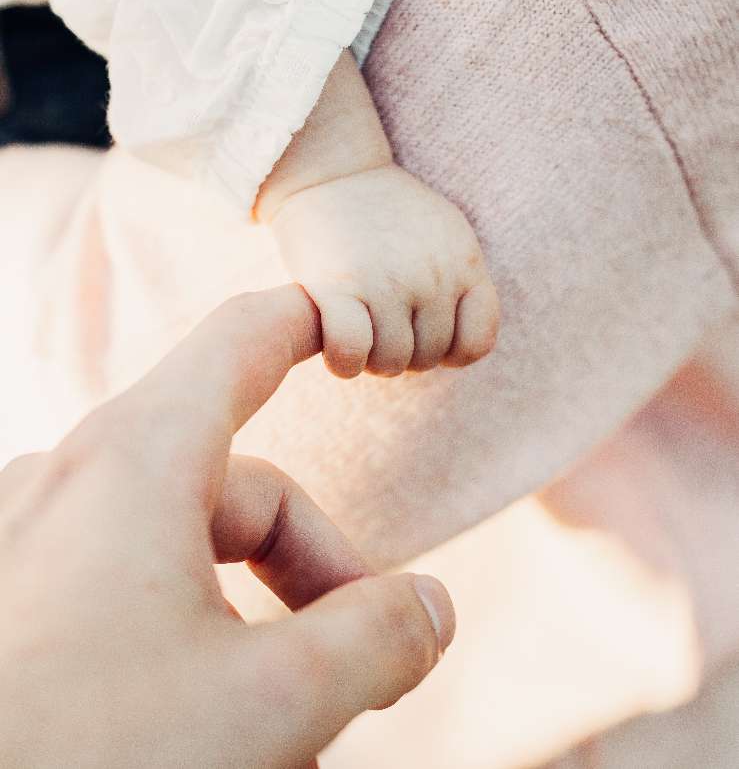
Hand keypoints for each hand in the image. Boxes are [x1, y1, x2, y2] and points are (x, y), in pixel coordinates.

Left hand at [0, 286, 454, 768]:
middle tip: (373, 665)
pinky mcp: (17, 601)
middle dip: (319, 576)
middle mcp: (79, 483)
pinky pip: (128, 596)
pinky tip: (212, 734)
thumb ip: (374, 641)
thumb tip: (433, 608)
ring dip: (257, 630)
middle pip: (244, 490)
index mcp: (138, 460)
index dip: (309, 322)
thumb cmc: (83, 755)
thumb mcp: (268, 703)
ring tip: (290, 739)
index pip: (246, 342)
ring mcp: (36, 541)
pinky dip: (190, 646)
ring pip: (187, 558)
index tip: (348, 323)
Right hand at [255, 52, 498, 378]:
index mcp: (464, 263)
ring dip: (371, 361)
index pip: (476, 343)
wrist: (334, 171)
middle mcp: (433, 275)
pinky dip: (344, 363)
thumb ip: (463, 282)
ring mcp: (387, 281)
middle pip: (428, 357)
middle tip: (379, 332)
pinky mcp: (338, 285)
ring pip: (391, 362)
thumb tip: (461, 350)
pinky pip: (350, 352)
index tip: (423, 336)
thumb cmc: (388, 212)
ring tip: (360, 335)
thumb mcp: (445, 235)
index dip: (449, 353)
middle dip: (402, 354)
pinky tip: (337, 352)